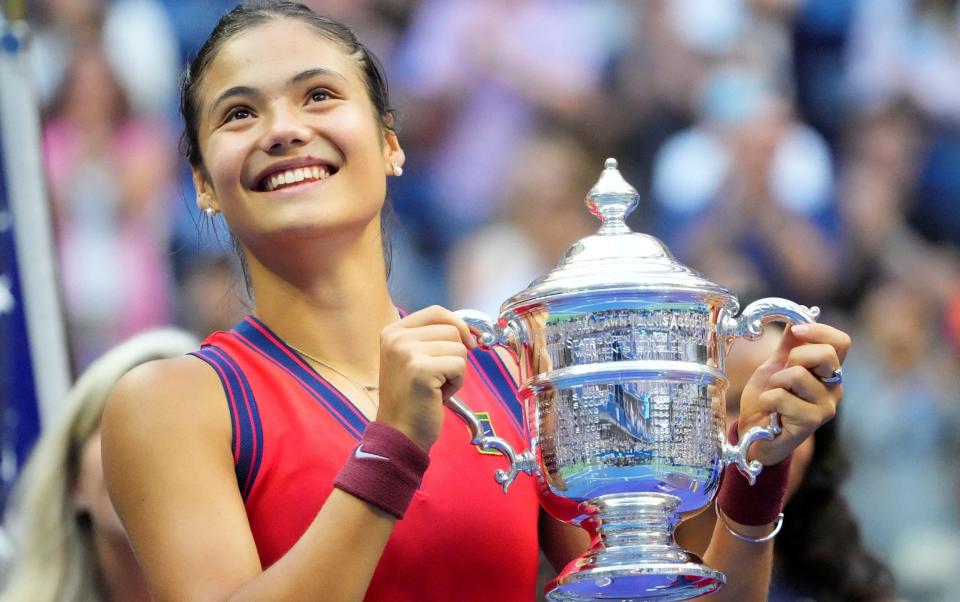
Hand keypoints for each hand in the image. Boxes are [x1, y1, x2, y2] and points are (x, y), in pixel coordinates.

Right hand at [376, 306, 475, 450]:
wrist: (399, 433)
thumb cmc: (411, 400)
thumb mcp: (413, 359)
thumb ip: (432, 339)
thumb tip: (469, 330)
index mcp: (393, 331)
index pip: (436, 312)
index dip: (458, 325)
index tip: (467, 343)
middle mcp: (397, 337)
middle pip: (451, 330)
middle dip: (454, 356)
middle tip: (437, 378)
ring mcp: (407, 352)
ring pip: (459, 348)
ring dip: (456, 371)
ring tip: (435, 387)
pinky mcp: (421, 369)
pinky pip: (460, 365)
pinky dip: (457, 383)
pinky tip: (439, 395)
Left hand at [737, 323, 849, 465]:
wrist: (754, 435)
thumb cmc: (768, 401)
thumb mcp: (775, 366)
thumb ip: (788, 344)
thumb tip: (795, 316)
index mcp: (827, 372)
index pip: (841, 342)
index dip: (818, 330)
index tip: (796, 330)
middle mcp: (834, 389)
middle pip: (825, 354)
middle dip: (794, 358)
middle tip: (782, 375)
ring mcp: (825, 408)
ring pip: (797, 375)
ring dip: (775, 383)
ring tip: (774, 397)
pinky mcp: (810, 423)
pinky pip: (781, 397)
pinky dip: (767, 400)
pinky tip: (771, 413)